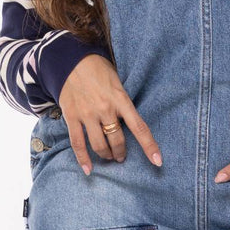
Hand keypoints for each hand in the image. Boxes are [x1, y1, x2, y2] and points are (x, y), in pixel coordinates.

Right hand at [58, 54, 162, 175]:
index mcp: (121, 99)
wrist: (71, 59)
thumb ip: (122, 103)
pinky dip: (83, 159)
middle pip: (118, 140)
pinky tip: (88, 169)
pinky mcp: (72, 116)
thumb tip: (127, 124)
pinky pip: (77, 143)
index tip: (158, 161)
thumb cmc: (98, 70)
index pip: (139, 127)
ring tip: (108, 157)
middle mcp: (105, 108)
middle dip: (121, 152)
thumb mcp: (117, 82)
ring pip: (100, 145)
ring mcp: (87, 114)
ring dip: (106, 155)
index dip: (149, 146)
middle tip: (121, 156)